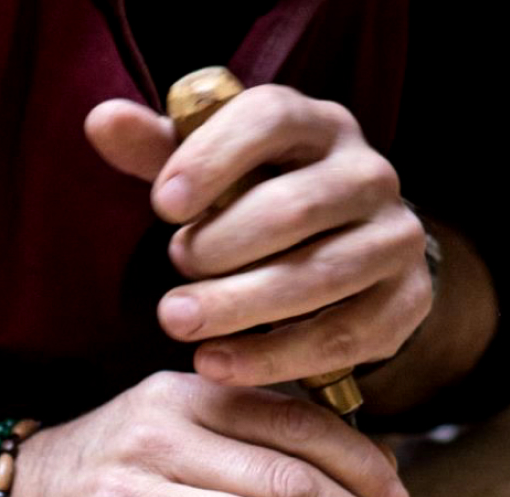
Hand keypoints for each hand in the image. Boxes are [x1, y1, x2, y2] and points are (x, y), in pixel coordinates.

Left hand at [85, 86, 432, 386]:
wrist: (351, 254)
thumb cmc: (262, 202)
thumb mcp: (212, 172)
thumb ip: (159, 151)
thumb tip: (102, 121)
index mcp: (318, 125)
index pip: (271, 120)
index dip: (214, 160)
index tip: (162, 206)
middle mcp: (370, 174)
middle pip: (296, 207)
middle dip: (222, 248)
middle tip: (170, 274)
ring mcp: (396, 238)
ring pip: (322, 274)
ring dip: (243, 306)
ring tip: (180, 324)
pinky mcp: (408, 300)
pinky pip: (345, 334)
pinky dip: (279, 355)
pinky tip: (223, 363)